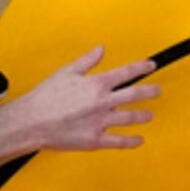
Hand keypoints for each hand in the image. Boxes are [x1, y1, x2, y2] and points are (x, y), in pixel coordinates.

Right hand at [4, 46, 160, 150]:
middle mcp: (102, 102)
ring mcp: (100, 122)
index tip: (151, 65)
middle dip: (149, 91)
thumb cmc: (46, 96)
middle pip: (134, 94)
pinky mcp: (95, 140)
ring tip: (149, 115)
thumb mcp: (66, 72)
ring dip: (142, 116)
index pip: (126, 72)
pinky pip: (118, 141)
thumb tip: (101, 49)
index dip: (141, 67)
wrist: (32, 121)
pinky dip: (131, 141)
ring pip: (129, 117)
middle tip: (157, 91)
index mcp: (96, 83)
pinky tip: (139, 140)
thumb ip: (87, 61)